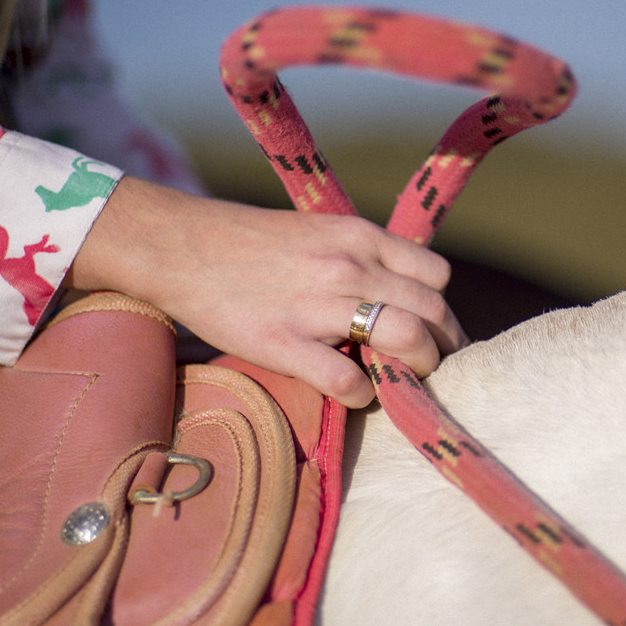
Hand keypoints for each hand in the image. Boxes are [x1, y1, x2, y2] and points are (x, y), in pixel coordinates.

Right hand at [69, 176, 468, 407]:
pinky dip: (363, 395)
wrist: (182, 247)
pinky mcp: (285, 343)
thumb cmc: (253, 242)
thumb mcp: (321, 231)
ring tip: (403, 381)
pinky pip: (347, 380)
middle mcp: (349, 267)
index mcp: (360, 237)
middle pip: (431, 312)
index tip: (438, 332)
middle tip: (433, 367)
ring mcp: (318, 306)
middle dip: (442, 346)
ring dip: (415, 369)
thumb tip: (404, 293)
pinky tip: (355, 395)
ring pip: (405, 340)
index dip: (442, 310)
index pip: (436, 276)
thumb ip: (365, 257)